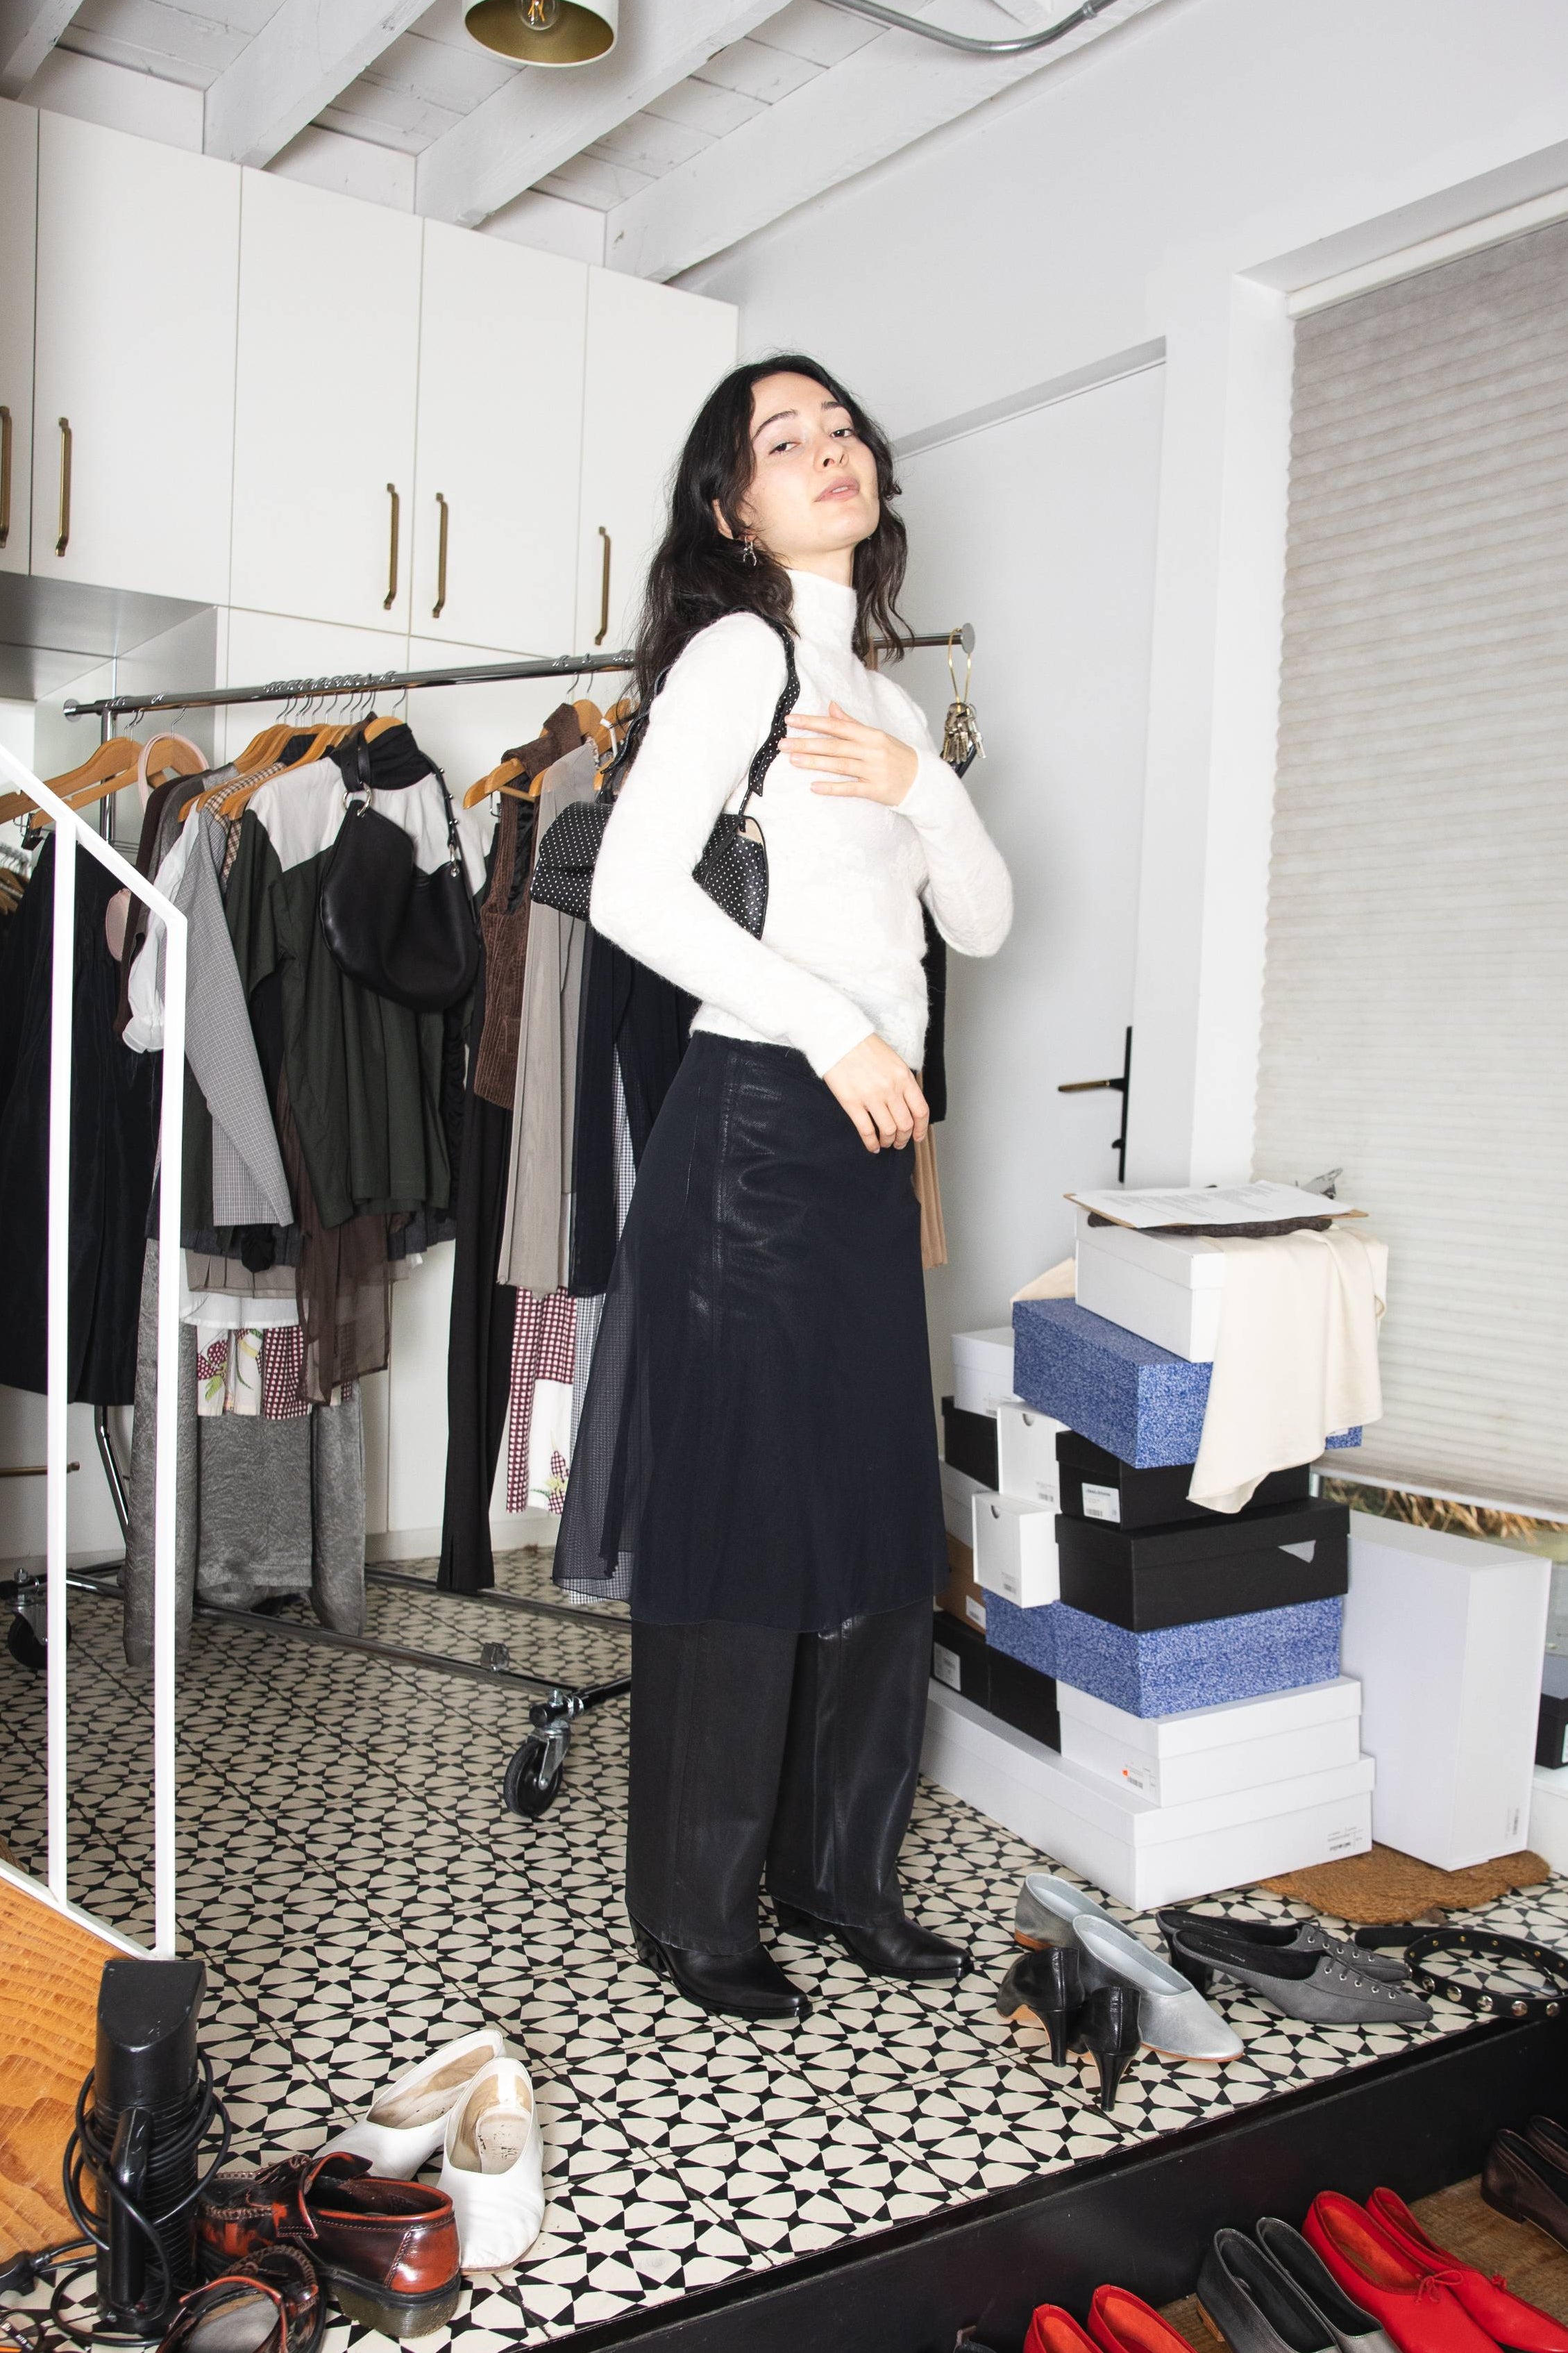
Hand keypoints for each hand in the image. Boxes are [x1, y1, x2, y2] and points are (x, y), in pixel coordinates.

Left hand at [786, 702, 918, 804]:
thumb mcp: (876, 736)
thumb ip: (851, 723)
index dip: (812, 723)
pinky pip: (850, 788)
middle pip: (834, 746)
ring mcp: (873, 771)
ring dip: (814, 762)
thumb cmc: (896, 756)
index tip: (791, 720)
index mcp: (870, 735)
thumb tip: (831, 707)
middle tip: (783, 744)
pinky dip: (832, 788)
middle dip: (807, 743)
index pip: (836, 726)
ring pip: (839, 765)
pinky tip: (814, 787)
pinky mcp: (875, 790)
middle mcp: (871, 751)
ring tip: (793, 760)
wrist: (922, 780)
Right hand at [822, 1035, 928, 1152]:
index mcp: (903, 1077)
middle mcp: (891, 1089)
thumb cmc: (864, 1047)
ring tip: (885, 1142)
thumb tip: (905, 1104)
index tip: (917, 1136)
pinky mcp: (852, 1103)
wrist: (840, 1038)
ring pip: (888, 1131)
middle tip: (899, 1142)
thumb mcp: (893, 1061)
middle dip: (904, 1138)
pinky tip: (872, 1146)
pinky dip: (871, 1143)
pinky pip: (866, 1130)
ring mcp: (872, 1097)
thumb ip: (901, 1082)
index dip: (921, 1128)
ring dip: (888, 1141)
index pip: (920, 1110)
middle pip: (905, 1124)